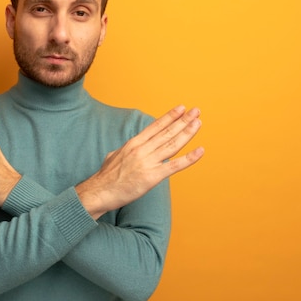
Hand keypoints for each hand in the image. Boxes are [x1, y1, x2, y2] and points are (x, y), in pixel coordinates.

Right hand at [76, 105, 203, 218]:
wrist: (99, 192)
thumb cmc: (105, 177)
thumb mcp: (113, 156)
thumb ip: (125, 151)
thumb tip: (128, 148)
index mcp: (133, 144)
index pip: (155, 127)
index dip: (169, 117)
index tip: (180, 109)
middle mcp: (141, 150)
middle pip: (166, 132)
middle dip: (183, 121)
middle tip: (196, 111)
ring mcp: (147, 162)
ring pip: (172, 145)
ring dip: (187, 133)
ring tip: (198, 123)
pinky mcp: (152, 177)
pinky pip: (174, 166)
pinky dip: (189, 158)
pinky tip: (200, 151)